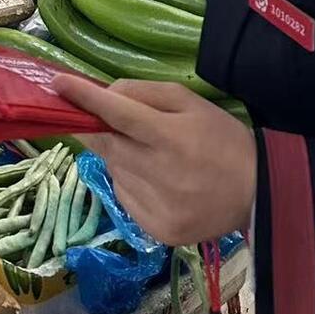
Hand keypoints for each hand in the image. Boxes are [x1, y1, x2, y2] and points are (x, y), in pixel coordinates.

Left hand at [56, 76, 255, 245]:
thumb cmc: (222, 139)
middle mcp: (160, 175)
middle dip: (95, 127)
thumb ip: (145, 93)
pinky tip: (152, 178)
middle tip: (94, 116)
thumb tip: (107, 95)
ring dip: (116, 155)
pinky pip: (125, 197)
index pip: (117, 113)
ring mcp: (156, 208)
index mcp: (171, 138)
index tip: (57, 83)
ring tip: (144, 152)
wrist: (257, 195)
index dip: (85, 98)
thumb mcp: (190, 102)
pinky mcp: (156, 230)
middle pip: (107, 144)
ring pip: (114, 170)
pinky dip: (128, 182)